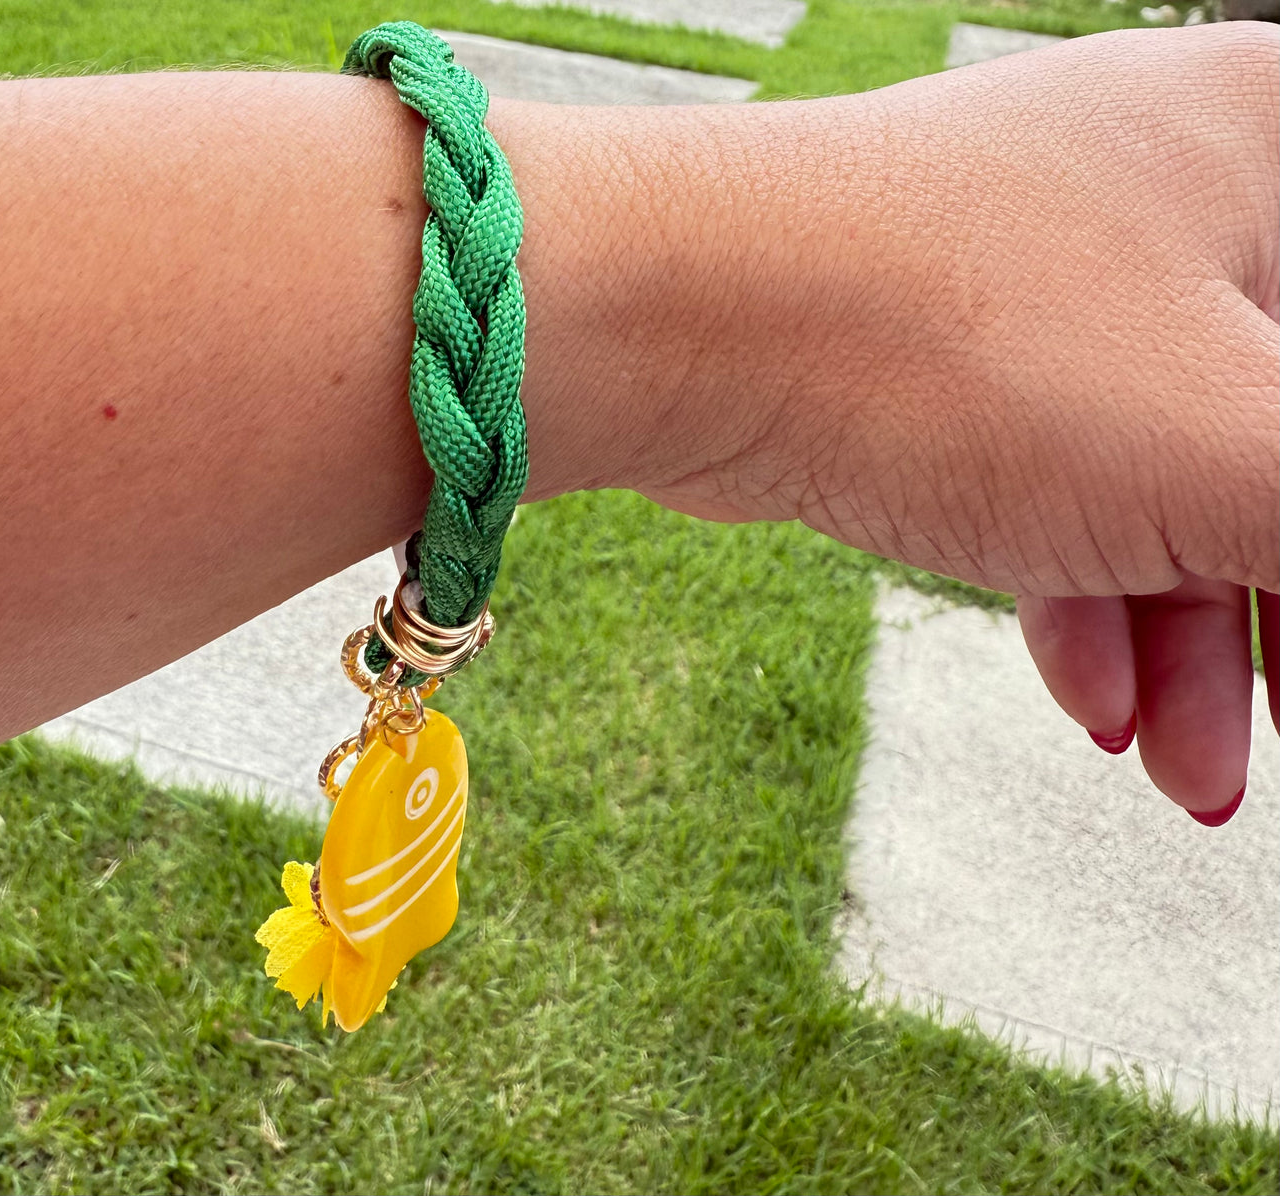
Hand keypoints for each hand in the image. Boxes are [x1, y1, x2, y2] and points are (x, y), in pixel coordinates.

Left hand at [614, 25, 1277, 817]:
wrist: (680, 324)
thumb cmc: (948, 341)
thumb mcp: (1230, 449)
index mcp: (1272, 146)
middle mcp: (1166, 194)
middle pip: (1268, 440)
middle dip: (1274, 621)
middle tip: (1277, 727)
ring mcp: (1045, 278)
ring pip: (1158, 481)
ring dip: (1179, 646)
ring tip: (1184, 770)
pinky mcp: (950, 359)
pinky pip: (1053, 488)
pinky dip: (1078, 598)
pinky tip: (1092, 702)